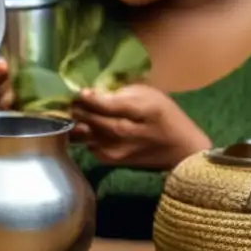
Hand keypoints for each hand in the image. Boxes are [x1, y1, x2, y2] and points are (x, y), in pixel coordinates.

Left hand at [70, 84, 210, 168]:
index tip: (80, 91)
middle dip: (77, 107)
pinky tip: (83, 124)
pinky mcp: (110, 160)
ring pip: (85, 133)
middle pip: (92, 119)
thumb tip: (93, 90)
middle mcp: (127, 132)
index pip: (108, 104)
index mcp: (143, 110)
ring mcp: (117, 149)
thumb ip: (121, 91)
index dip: (90, 97)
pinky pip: (87, 144)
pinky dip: (82, 134)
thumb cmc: (165, 116)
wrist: (180, 150)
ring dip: (76, 121)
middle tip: (70, 99)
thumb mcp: (149, 94)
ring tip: (73, 110)